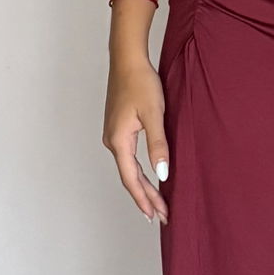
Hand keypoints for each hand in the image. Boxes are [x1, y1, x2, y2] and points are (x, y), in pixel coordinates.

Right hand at [103, 57, 169, 224]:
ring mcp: (113, 134)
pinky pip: (127, 157)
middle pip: (129, 177)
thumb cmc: (141, 82)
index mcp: (119, 141)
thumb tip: (162, 175)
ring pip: (128, 168)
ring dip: (142, 185)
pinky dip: (138, 171)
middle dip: (145, 197)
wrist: (127, 59)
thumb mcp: (154, 114)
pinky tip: (148, 175)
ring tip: (155, 202)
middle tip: (161, 215)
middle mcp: (111, 141)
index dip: (144, 199)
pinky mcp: (117, 127)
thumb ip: (158, 145)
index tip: (155, 216)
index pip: (132, 179)